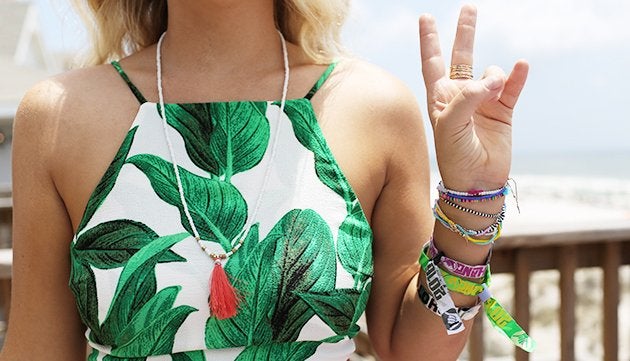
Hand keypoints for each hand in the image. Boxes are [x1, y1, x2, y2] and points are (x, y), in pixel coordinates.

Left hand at [419, 5, 528, 190]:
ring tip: (493, 91)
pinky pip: (512, 87)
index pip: (432, 62)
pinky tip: (520, 66)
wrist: (476, 181)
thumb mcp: (449, 125)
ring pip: (491, 73)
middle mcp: (461, 96)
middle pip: (461, 57)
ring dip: (494, 76)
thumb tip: (492, 77)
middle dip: (465, 33)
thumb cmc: (453, 156)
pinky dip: (517, 76)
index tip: (426, 17)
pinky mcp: (504, 111)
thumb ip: (466, 98)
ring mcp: (484, 102)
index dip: (429, 40)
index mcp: (440, 98)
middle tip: (469, 8)